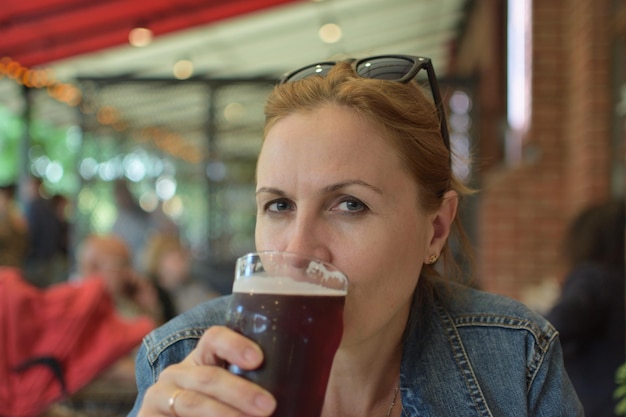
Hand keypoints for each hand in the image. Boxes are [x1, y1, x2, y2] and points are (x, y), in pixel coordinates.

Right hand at [137, 326, 276, 416]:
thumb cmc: (223, 410)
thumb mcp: (235, 396)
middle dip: (241, 392)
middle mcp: (179, 373)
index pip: (215, 339)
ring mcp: (161, 396)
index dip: (235, 345)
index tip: (258, 360)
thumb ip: (262, 390)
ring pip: (193, 403)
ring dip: (225, 415)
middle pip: (209, 376)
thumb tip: (314, 399)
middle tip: (268, 407)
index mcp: (203, 359)